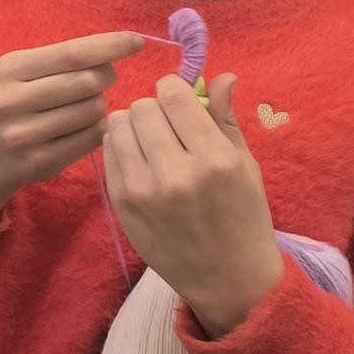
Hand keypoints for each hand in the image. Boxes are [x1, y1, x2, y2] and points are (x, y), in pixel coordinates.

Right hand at [0, 31, 144, 219]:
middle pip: (88, 82)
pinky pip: (93, 137)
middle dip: (106, 77)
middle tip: (100, 81)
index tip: (136, 42)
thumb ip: (63, 60)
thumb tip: (123, 45)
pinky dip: (98, 128)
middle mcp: (11, 101)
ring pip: (94, 110)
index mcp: (8, 70)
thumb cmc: (11, 103)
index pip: (72, 54)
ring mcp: (25, 135)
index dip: (110, 46)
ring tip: (83, 107)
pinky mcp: (42, 161)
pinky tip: (82, 127)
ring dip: (99, 105)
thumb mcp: (21, 73)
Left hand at [104, 72, 285, 336]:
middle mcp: (177, 174)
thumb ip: (226, 119)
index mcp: (216, 161)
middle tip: (168, 126)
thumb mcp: (246, 166)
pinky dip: (121, 147)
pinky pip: (108, 152)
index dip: (175, 92)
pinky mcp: (121, 203)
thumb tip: (222, 75)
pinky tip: (140, 159)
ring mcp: (143, 191)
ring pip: (118, 126)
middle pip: (142, 108)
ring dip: (133, 126)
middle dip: (155, 109)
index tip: (180, 102)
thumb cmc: (244, 217)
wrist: (226, 278)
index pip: (175, 98)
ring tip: (152, 142)